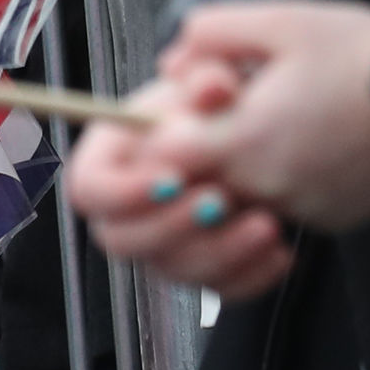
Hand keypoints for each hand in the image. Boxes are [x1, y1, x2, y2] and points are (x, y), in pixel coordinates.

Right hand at [63, 67, 294, 298]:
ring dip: (221, 253)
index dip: (121, 192)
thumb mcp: (216, 81)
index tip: (172, 179)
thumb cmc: (224, 104)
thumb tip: (212, 86)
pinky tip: (281, 250)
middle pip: (121, 240)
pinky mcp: (206, 268)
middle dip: (172, 227)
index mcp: (117, 155)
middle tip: (219, 200)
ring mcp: (166, 243)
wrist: (266, 134)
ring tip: (268, 224)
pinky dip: (252, 275)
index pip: (89, 189)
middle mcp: (132, 206)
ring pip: (174, 270)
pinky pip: (218, 289)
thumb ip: (209, 79)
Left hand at [149, 1, 369, 234]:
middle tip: (236, 101)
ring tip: (283, 115)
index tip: (185, 102)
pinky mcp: (331, 219)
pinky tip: (315, 140)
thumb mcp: (285, 21)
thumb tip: (174, 59)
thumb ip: (215, 32)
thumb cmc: (368, 58)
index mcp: (245, 138)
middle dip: (205, 141)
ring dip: (245, 160)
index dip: (165, 128)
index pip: (167, 155)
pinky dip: (285, 177)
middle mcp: (266, 185)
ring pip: (242, 193)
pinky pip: (285, 203)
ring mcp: (300, 208)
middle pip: (200, 176)